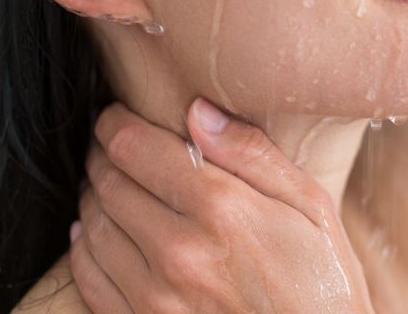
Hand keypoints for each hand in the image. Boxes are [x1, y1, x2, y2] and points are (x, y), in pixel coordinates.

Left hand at [68, 98, 375, 313]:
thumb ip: (252, 154)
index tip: (117, 117)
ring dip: (93, 197)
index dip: (115, 123)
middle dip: (102, 156)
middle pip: (108, 182)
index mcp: (221, 208)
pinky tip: (95, 234)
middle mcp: (180, 251)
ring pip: (93, 226)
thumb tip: (197, 112)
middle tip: (111, 147)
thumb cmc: (323, 284)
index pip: (133, 146)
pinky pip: (89, 278)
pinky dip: (84, 248)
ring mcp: (156, 298)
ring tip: (107, 185)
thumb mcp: (311, 208)